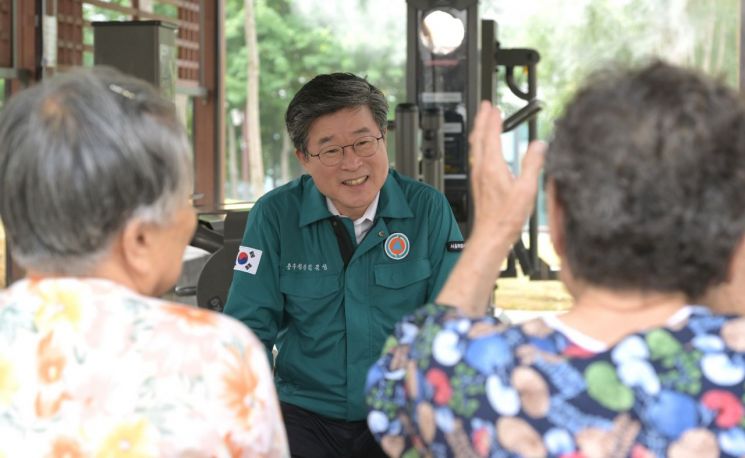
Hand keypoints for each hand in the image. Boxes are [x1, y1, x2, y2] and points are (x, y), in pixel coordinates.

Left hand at [435, 102, 543, 314]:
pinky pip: (476, 157)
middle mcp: (481, 169)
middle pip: (478, 138)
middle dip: (481, 120)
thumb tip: (539, 145)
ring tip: (482, 121)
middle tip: (484, 106)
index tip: (493, 106)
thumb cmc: (506, 217)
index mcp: (492, 166)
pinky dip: (480, 145)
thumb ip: (533, 164)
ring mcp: (478, 177)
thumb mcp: (526, 189)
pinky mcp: (478, 184)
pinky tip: (484, 149)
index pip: (490, 135)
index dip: (492, 119)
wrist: (491, 234)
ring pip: (475, 147)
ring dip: (479, 131)